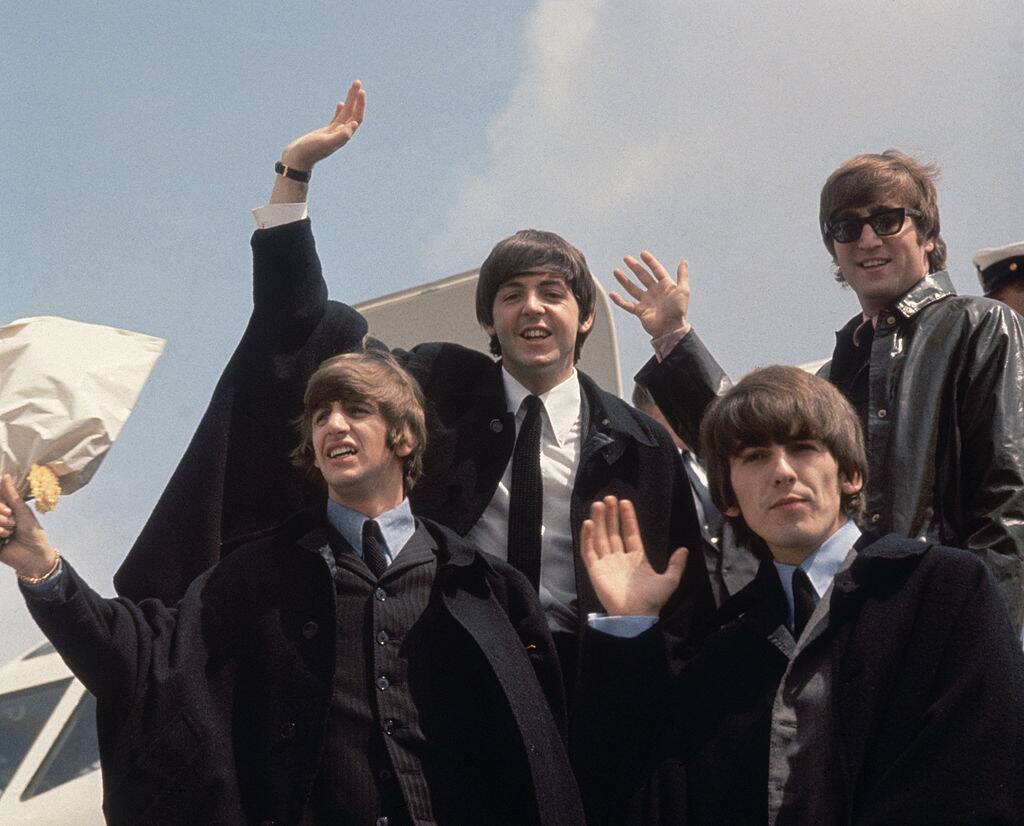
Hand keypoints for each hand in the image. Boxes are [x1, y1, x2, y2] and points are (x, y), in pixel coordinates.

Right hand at [0, 474, 58, 578]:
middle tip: (12, 523)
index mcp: (6, 508)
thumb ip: (10, 495)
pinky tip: (4, 539)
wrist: (34, 556)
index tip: (9, 512)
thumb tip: (5, 475)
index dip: (0, 504)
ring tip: (10, 533)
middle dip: (0, 515)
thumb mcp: (22, 512)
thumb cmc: (32, 532)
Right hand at [279, 79, 366, 170]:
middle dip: (356, 98)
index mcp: (343, 136)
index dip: (360, 105)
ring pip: (345, 114)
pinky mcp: (326, 133)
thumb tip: (354, 125)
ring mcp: (333, 133)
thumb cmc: (309, 152)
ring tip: (353, 87)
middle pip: (353, 114)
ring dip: (350, 100)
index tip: (361, 91)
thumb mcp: (325, 142)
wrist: (297, 160)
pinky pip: (337, 119)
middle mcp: (341, 135)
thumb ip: (340, 135)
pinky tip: (341, 104)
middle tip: (357, 82)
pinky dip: (340, 110)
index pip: (356, 118)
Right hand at [580, 496, 687, 615]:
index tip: (625, 502)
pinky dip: (587, 537)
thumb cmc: (652, 600)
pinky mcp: (594, 570)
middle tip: (608, 498)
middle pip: (613, 531)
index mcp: (636, 558)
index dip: (627, 518)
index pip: (630, 533)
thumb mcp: (669, 580)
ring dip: (599, 521)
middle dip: (611, 515)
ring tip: (598, 504)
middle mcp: (619, 558)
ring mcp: (606, 563)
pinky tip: (588, 523)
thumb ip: (676, 565)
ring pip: (600, 537)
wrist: (636, 615)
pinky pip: (589, 550)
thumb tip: (684, 549)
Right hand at [610, 251, 691, 338]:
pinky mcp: (640, 311)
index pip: (656, 270)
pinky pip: (627, 304)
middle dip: (634, 267)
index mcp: (665, 286)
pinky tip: (612, 294)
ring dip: (624, 280)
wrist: (671, 329)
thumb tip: (683, 261)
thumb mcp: (683, 290)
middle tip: (626, 258)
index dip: (650, 261)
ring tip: (616, 271)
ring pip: (632, 288)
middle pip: (643, 276)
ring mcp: (647, 302)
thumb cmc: (679, 310)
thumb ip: (682, 275)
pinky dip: (619, 300)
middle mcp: (655, 292)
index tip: (642, 254)